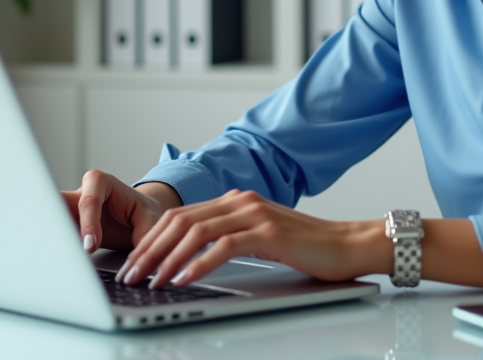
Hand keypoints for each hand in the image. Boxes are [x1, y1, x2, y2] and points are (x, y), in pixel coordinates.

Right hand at [61, 170, 181, 252]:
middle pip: (59, 204)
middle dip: (55, 222)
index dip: (88, 224)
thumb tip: (139, 251)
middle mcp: (79, 193)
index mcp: (99, 182)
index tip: (91, 246)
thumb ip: (144, 231)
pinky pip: (56, 236)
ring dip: (52, 237)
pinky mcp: (65, 227)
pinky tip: (55, 261)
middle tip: (59, 245)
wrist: (134, 218)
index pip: (89, 202)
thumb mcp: (149, 216)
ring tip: (52, 257)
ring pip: (52, 220)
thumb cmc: (140, 211)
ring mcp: (69, 211)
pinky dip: (55, 247)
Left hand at [116, 189, 387, 288]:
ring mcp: (255, 214)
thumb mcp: (261, 239)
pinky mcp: (269, 233)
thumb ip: (231, 240)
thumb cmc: (309, 248)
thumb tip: (192, 261)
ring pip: (196, 232)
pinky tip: (184, 279)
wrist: (351, 244)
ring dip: (168, 259)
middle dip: (150, 250)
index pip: (180, 216)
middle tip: (132, 275)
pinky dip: (199, 264)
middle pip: (180, 221)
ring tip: (152, 281)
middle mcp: (241, 201)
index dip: (152, 240)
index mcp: (236, 201)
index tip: (134, 263)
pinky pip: (223, 247)